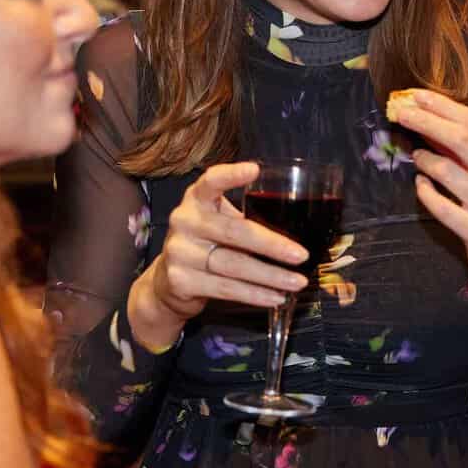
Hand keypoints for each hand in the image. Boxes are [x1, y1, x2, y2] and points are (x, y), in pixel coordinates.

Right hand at [127, 161, 309, 349]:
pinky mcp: (181, 281)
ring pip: (234, 265)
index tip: (255, 170)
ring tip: (296, 282)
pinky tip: (275, 297)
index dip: (231, 175)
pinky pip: (226, 288)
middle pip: (234, 232)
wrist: (167, 280)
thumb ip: (245, 216)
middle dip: (272, 245)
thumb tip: (299, 224)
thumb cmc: (206, 243)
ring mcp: (180, 252)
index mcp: (197, 199)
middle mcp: (185, 221)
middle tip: (301, 255)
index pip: (211, 181)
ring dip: (270, 276)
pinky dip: (254, 294)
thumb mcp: (218, 221)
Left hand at [390, 89, 467, 288]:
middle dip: (428, 122)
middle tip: (403, 113)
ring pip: (447, 172)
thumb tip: (430, 117)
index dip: (445, 107)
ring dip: (424, 158)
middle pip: (462, 141)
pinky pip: (439, 205)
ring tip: (417, 154)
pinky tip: (421, 183)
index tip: (419, 96)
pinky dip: (425, 191)